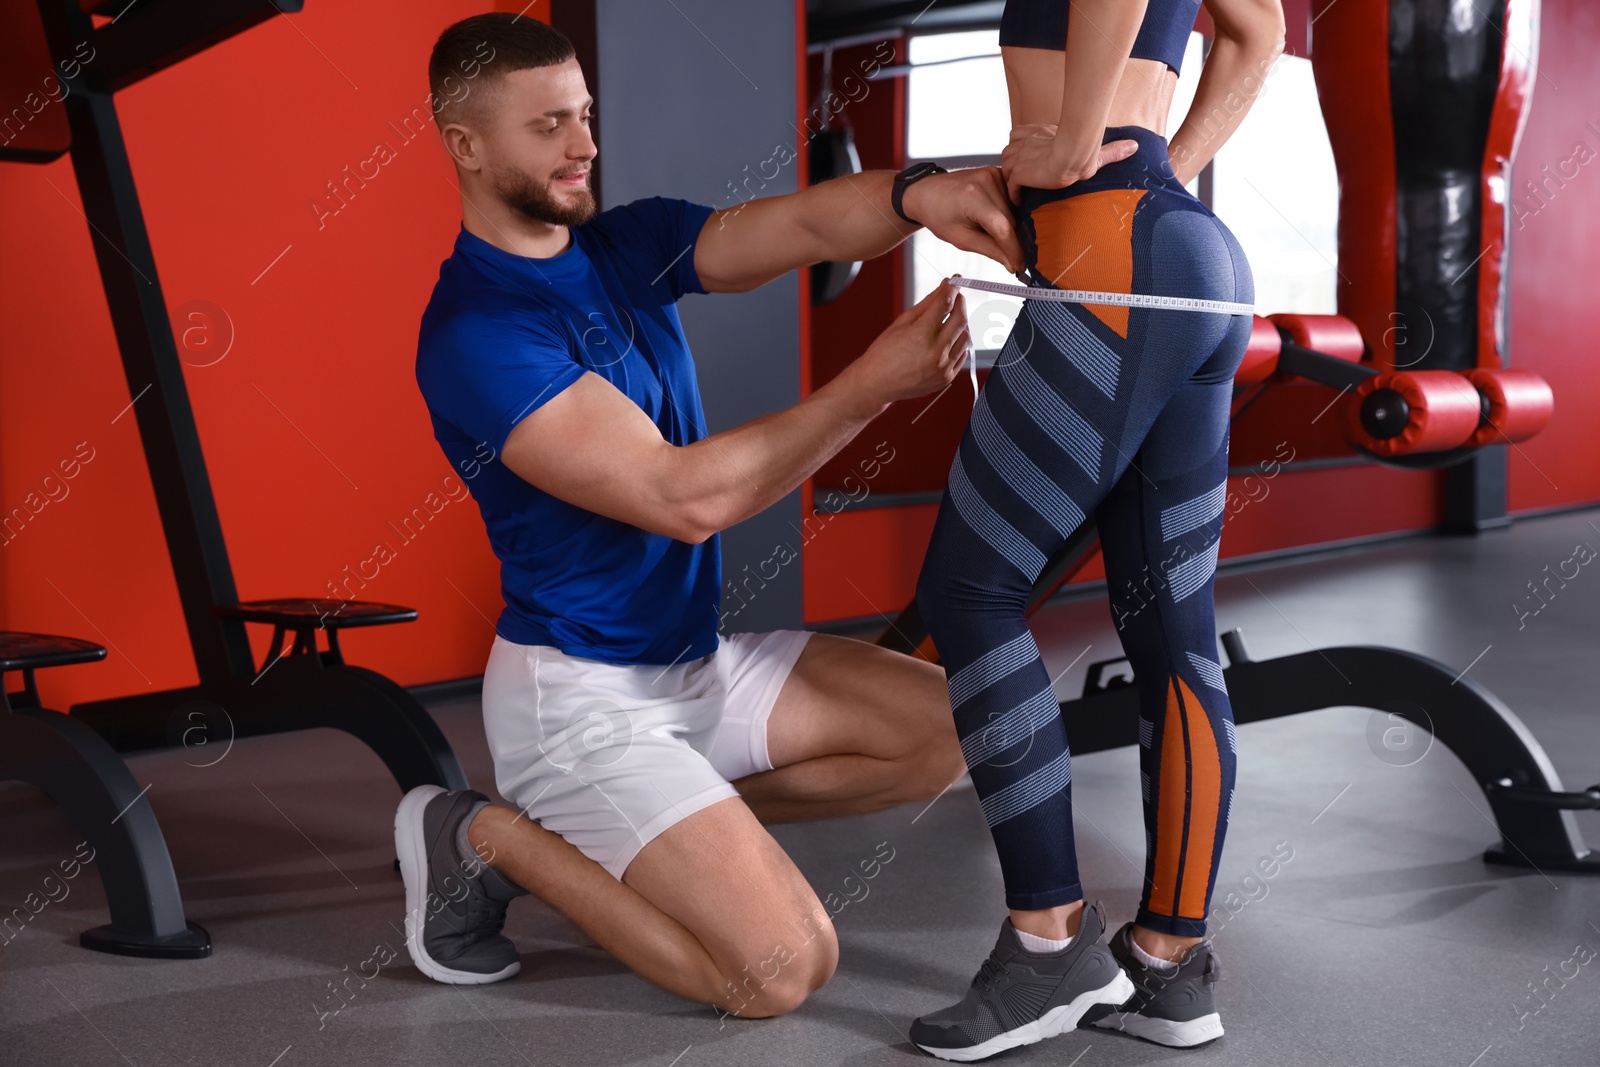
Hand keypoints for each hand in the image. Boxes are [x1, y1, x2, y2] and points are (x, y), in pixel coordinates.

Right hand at [844, 280, 969, 406]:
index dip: (952, 289)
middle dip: (960, 303)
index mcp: (920, 336)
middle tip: (955, 297)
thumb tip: (944, 287)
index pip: (945, 304)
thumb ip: (926, 304)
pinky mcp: (947, 377)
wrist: (877, 384)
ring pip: (965, 337)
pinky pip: (962, 354)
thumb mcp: (901, 323)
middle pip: (960, 319)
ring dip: (960, 325)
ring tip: (947, 322)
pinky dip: (957, 343)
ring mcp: (943, 368)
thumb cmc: (883, 353)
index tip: (955, 281)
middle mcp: (935, 353)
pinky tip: (945, 341)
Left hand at [899, 167, 1025, 274]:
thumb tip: (1013, 263)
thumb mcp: (961, 239)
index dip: (1014, 250)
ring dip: (1006, 226)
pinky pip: (1010, 199)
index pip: (1003, 228)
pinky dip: (1006, 212)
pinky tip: (991, 217)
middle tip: (996, 249)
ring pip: (1013, 211)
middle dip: (1008, 239)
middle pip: (1011, 221)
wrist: (926, 192)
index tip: (1020, 266)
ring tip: (984, 228)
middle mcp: (987, 181)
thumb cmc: (938, 215)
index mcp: (974, 197)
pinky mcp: (997, 172)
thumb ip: (990, 250)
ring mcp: (994, 173)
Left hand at [1000, 124, 1138, 200]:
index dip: (1023, 152)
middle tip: (1027, 182)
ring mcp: (1017, 158)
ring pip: (1007, 171)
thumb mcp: (1095, 151)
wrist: (1072, 158)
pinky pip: (1010, 187)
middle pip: (1010, 155)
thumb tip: (1135, 146)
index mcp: (1035, 132)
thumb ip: (1111, 149)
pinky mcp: (1016, 173)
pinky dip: (1015, 195)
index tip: (1033, 165)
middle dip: (1016, 167)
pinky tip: (1022, 201)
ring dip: (1014, 181)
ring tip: (1025, 192)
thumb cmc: (1084, 153)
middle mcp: (1022, 143)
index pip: (1019, 139)